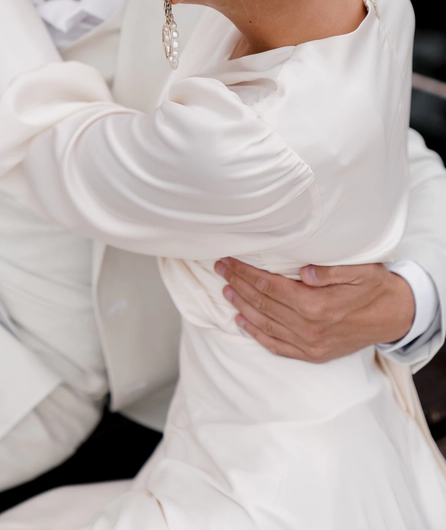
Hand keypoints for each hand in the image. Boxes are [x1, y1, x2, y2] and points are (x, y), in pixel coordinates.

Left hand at [214, 258, 414, 361]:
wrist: (394, 316)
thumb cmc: (375, 287)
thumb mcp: (360, 270)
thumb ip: (331, 270)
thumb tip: (304, 270)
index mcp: (316, 305)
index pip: (268, 285)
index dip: (245, 272)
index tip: (228, 260)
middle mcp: (309, 328)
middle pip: (262, 303)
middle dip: (238, 284)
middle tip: (220, 269)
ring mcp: (309, 344)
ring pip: (265, 324)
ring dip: (242, 307)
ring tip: (226, 290)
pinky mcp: (312, 354)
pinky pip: (277, 346)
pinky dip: (256, 334)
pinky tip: (242, 322)